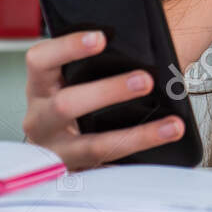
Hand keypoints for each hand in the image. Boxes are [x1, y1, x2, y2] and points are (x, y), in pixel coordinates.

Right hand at [21, 30, 185, 171]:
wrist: (59, 146)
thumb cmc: (74, 100)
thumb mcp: (74, 79)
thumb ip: (99, 64)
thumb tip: (152, 48)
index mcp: (39, 86)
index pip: (41, 60)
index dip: (68, 47)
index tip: (101, 38)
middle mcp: (40, 119)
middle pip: (65, 104)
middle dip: (108, 92)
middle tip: (146, 80)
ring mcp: (56, 150)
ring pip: (93, 146)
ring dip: (136, 135)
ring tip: (172, 125)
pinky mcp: (75, 173)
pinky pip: (109, 169)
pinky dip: (138, 159)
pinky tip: (161, 150)